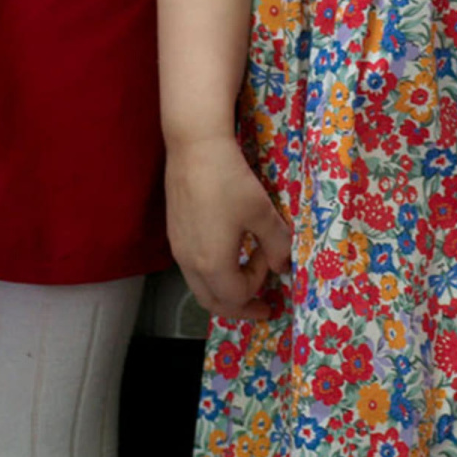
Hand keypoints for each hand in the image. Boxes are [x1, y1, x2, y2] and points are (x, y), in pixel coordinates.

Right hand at [166, 132, 292, 319]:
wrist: (195, 148)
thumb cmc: (230, 181)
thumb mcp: (262, 213)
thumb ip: (276, 245)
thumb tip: (283, 266)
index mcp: (213, 264)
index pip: (237, 295)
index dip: (258, 284)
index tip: (270, 259)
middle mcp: (190, 263)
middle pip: (212, 302)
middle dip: (238, 307)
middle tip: (260, 306)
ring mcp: (178, 249)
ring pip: (199, 286)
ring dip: (224, 289)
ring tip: (245, 279)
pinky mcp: (173, 234)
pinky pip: (192, 268)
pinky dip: (211, 273)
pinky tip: (225, 253)